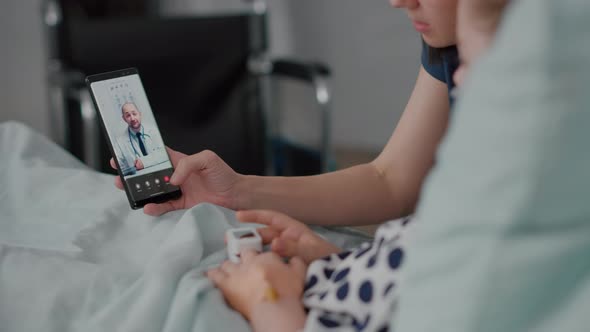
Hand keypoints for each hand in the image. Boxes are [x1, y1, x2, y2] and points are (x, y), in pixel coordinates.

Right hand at [111, 147, 241, 215]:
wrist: (235, 195)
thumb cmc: (224, 174)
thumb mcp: (207, 159)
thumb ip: (187, 164)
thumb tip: (172, 179)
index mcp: (179, 160)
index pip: (156, 155)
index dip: (140, 153)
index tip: (124, 153)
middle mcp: (176, 175)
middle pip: (149, 174)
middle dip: (133, 174)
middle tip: (119, 174)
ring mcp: (177, 191)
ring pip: (153, 191)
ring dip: (139, 192)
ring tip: (127, 190)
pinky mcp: (181, 205)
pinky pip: (164, 207)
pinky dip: (155, 208)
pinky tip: (148, 207)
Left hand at [207, 249, 306, 320]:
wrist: (274, 308)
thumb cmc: (288, 292)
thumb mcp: (300, 274)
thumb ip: (297, 262)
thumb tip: (294, 258)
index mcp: (267, 257)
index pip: (263, 252)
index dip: (264, 258)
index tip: (266, 265)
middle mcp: (250, 261)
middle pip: (244, 254)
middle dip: (245, 257)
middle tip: (247, 266)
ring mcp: (236, 272)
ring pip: (227, 263)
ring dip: (229, 267)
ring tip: (230, 272)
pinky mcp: (226, 285)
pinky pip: (214, 275)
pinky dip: (212, 274)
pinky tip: (210, 274)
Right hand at [237, 210, 340, 263]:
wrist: (343, 280)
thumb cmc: (330, 261)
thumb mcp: (312, 252)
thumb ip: (293, 248)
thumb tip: (274, 243)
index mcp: (295, 231)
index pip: (272, 218)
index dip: (255, 215)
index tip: (238, 216)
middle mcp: (290, 241)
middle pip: (265, 235)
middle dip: (250, 238)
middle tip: (232, 244)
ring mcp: (289, 255)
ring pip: (266, 250)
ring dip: (254, 252)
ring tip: (239, 258)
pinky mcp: (288, 269)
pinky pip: (271, 263)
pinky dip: (262, 264)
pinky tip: (253, 270)